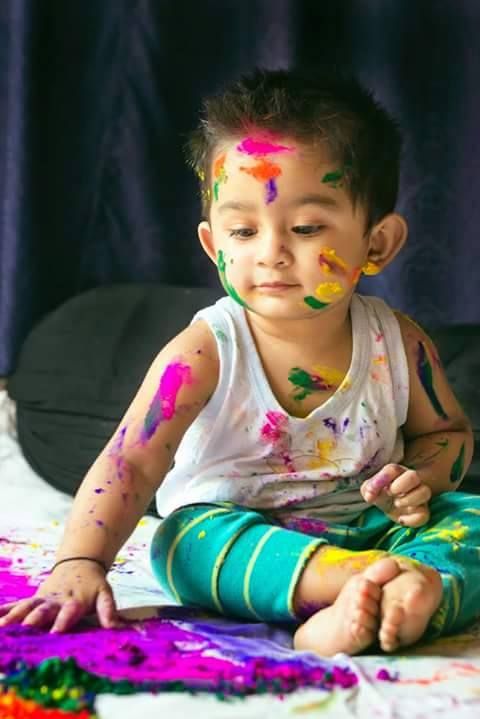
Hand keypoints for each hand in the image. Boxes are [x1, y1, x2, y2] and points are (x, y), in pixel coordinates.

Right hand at [0, 559, 122, 632]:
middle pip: (43, 610)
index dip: (62, 622)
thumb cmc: (93, 585)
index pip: (68, 613)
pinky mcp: (32, 598)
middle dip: (32, 621)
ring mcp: (41, 598)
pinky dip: (3, 610)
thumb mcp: (105, 594)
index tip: (55, 634)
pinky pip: (15, 604)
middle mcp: (55, 600)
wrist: (80, 562)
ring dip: (13, 616)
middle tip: (23, 632)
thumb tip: (118, 629)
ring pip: (26, 606)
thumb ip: (109, 611)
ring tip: (2, 627)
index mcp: (74, 601)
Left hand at [360, 463, 431, 526]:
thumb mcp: (369, 489)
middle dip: (401, 484)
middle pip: (414, 476)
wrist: (389, 506)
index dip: (383, 478)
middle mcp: (411, 482)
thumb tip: (370, 495)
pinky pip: (425, 515)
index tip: (374, 489)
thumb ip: (368, 488)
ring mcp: (418, 496)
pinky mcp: (422, 511)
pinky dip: (413, 519)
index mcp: (397, 473)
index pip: (393, 469)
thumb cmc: (380, 493)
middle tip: (389, 492)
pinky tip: (401, 519)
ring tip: (396, 503)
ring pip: (425, 492)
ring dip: (410, 499)